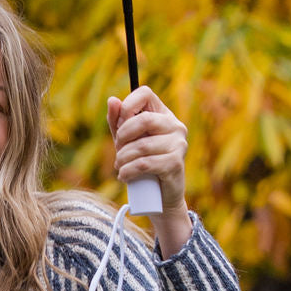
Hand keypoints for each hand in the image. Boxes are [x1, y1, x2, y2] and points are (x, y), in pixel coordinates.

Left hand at [107, 86, 192, 253]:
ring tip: (120, 166)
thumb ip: (118, 121)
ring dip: (123, 158)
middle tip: (118, 150)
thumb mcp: (127, 141)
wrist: (161, 198)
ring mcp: (178, 145)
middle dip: (123, 136)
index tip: (119, 124)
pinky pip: (145, 163)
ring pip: (141, 145)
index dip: (128, 105)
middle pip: (144, 120)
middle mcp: (175, 126)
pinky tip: (124, 176)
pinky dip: (128, 171)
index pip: (145, 93)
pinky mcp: (176, 164)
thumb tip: (112, 100)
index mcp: (163, 115)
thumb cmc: (143, 165)